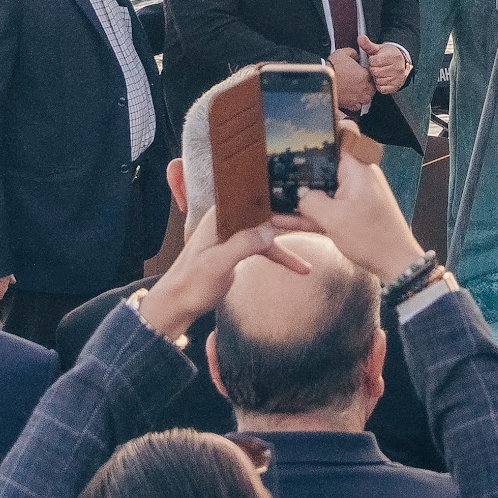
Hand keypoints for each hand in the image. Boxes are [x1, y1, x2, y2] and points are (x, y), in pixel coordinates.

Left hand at [137, 206, 310, 342]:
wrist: (178, 305)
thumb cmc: (190, 284)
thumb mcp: (216, 264)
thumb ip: (242, 245)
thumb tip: (270, 232)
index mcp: (221, 214)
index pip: (254, 196)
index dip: (278, 192)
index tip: (303, 193)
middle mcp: (230, 219)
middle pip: (268, 211)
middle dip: (293, 214)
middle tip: (319, 216)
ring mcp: (236, 234)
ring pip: (271, 229)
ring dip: (293, 235)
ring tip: (319, 234)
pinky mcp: (241, 249)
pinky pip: (267, 248)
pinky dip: (284, 256)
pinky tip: (302, 268)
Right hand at [279, 121, 427, 283]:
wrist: (395, 264)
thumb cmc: (372, 238)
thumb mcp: (334, 219)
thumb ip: (310, 202)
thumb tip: (297, 194)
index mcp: (357, 168)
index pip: (345, 132)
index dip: (327, 123)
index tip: (303, 120)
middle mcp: (356, 176)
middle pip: (326, 160)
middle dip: (302, 162)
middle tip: (273, 159)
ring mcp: (352, 195)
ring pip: (321, 187)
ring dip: (299, 193)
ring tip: (270, 191)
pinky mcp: (349, 212)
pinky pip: (324, 208)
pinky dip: (306, 213)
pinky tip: (279, 219)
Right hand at [329, 46, 374, 112]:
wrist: (320, 80)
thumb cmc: (331, 67)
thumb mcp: (343, 53)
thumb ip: (354, 53)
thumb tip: (357, 55)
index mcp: (364, 75)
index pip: (374, 75)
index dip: (369, 73)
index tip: (364, 72)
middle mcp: (363, 88)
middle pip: (372, 88)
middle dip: (369, 84)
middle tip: (362, 81)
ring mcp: (357, 98)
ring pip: (367, 98)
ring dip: (365, 94)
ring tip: (358, 90)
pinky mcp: (350, 105)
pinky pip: (358, 106)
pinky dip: (357, 103)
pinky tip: (352, 97)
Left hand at [362, 37, 412, 94]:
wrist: (401, 64)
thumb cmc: (388, 56)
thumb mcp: (379, 49)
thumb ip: (368, 44)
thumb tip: (360, 37)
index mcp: (393, 56)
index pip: (374, 61)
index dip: (372, 61)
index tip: (375, 60)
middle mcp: (397, 68)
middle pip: (375, 71)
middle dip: (373, 69)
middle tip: (377, 67)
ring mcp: (397, 78)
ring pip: (378, 80)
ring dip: (376, 77)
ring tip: (379, 73)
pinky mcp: (395, 87)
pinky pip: (381, 88)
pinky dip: (379, 85)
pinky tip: (381, 79)